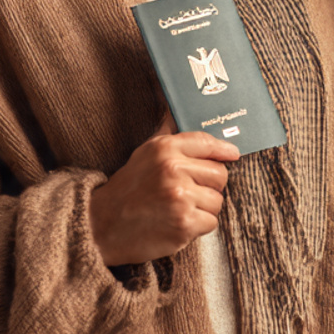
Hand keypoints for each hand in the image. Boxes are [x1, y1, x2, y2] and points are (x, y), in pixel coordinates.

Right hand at [89, 113, 239, 266]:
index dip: (224, 150)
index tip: (232, 155)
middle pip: (220, 174)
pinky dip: (198, 226)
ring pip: (217, 200)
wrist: (101, 225)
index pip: (208, 143)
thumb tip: (178, 108)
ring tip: (180, 208)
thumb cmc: (128, 187)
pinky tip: (178, 223)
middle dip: (210, 185)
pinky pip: (211, 222)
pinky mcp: (184, 224)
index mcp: (165, 149)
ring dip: (204, 207)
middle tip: (191, 191)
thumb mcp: (145, 153)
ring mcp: (180, 198)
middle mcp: (174, 170)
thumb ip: (168, 132)